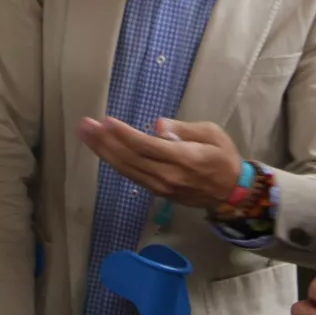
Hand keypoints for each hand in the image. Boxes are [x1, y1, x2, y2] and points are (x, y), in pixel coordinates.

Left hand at [76, 116, 240, 208]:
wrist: (231, 192)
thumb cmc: (223, 156)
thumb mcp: (212, 133)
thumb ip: (184, 128)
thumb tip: (157, 126)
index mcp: (184, 158)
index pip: (146, 146)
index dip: (124, 135)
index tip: (106, 121)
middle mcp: (168, 176)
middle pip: (130, 159)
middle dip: (104, 142)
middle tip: (84, 126)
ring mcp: (160, 187)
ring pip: (126, 169)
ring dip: (103, 152)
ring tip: (85, 135)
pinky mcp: (157, 192)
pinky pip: (131, 176)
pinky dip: (115, 163)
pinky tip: (103, 151)